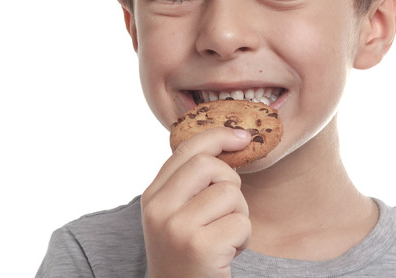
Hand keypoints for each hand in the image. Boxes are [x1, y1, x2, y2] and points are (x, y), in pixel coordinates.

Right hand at [142, 127, 251, 277]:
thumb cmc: (188, 258)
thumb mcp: (179, 216)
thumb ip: (191, 184)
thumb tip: (232, 140)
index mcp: (152, 197)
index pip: (186, 149)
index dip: (218, 137)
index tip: (242, 136)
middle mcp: (158, 209)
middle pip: (208, 165)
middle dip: (230, 183)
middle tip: (227, 211)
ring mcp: (176, 228)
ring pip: (229, 194)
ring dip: (239, 216)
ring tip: (224, 237)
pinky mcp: (200, 247)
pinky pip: (241, 222)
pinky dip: (243, 239)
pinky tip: (226, 254)